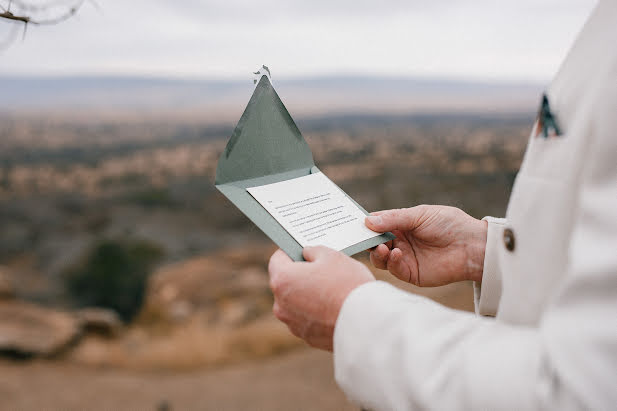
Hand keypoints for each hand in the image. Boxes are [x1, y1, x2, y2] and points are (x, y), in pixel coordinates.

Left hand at [268, 246, 374, 350]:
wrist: (366, 323)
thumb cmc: (347, 285)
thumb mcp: (332, 256)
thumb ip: (314, 251)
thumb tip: (307, 254)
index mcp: (282, 280)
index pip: (277, 260)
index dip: (291, 252)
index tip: (303, 250)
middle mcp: (281, 305)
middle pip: (286, 282)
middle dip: (300, 274)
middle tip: (321, 268)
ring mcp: (293, 324)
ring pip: (296, 302)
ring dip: (308, 294)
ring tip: (332, 288)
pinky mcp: (307, 337)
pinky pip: (308, 318)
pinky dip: (316, 312)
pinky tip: (335, 306)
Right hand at [365, 205, 486, 285]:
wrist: (472, 245)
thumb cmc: (449, 224)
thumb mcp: (419, 215)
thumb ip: (393, 219)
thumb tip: (367, 221)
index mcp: (400, 224)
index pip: (376, 225)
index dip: (364, 226)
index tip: (353, 226)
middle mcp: (399, 241)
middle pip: (373, 244)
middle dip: (366, 242)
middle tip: (364, 240)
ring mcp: (404, 258)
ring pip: (379, 259)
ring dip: (377, 253)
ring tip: (382, 248)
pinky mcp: (411, 273)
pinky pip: (394, 269)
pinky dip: (392, 262)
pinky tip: (398, 253)